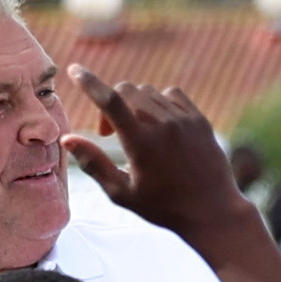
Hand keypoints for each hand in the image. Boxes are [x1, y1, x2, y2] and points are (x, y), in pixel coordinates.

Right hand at [62, 66, 256, 239]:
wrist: (213, 211)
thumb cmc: (164, 208)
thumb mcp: (123, 193)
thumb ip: (93, 164)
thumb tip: (67, 139)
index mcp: (141, 142)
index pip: (110, 101)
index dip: (89, 82)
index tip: (75, 70)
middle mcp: (163, 125)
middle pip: (126, 91)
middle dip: (111, 105)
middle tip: (109, 134)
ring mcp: (184, 120)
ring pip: (148, 92)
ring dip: (133, 105)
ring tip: (136, 133)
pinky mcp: (200, 120)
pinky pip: (172, 94)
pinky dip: (158, 102)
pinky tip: (158, 125)